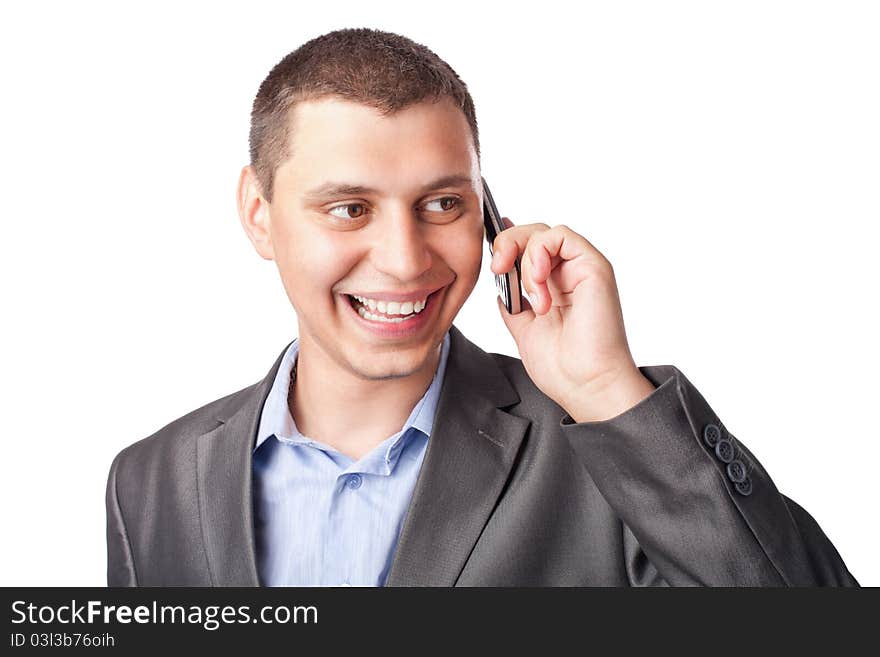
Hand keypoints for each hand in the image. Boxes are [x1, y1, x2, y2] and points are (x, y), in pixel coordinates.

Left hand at [491, 218, 655, 421]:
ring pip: (544, 233)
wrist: (586, 386)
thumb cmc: (564, 368)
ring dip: (525, 258)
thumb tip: (500, 285)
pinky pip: (561, 236)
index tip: (491, 259)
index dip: (506, 245)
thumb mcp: (523, 330)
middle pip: (533, 234)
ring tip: (532, 297)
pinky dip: (540, 252)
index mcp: (553, 287)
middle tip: (497, 269)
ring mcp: (582, 269)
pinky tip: (539, 283)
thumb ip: (513, 305)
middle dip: (507, 245)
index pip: (529, 249)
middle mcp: (569, 274)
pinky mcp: (594, 266)